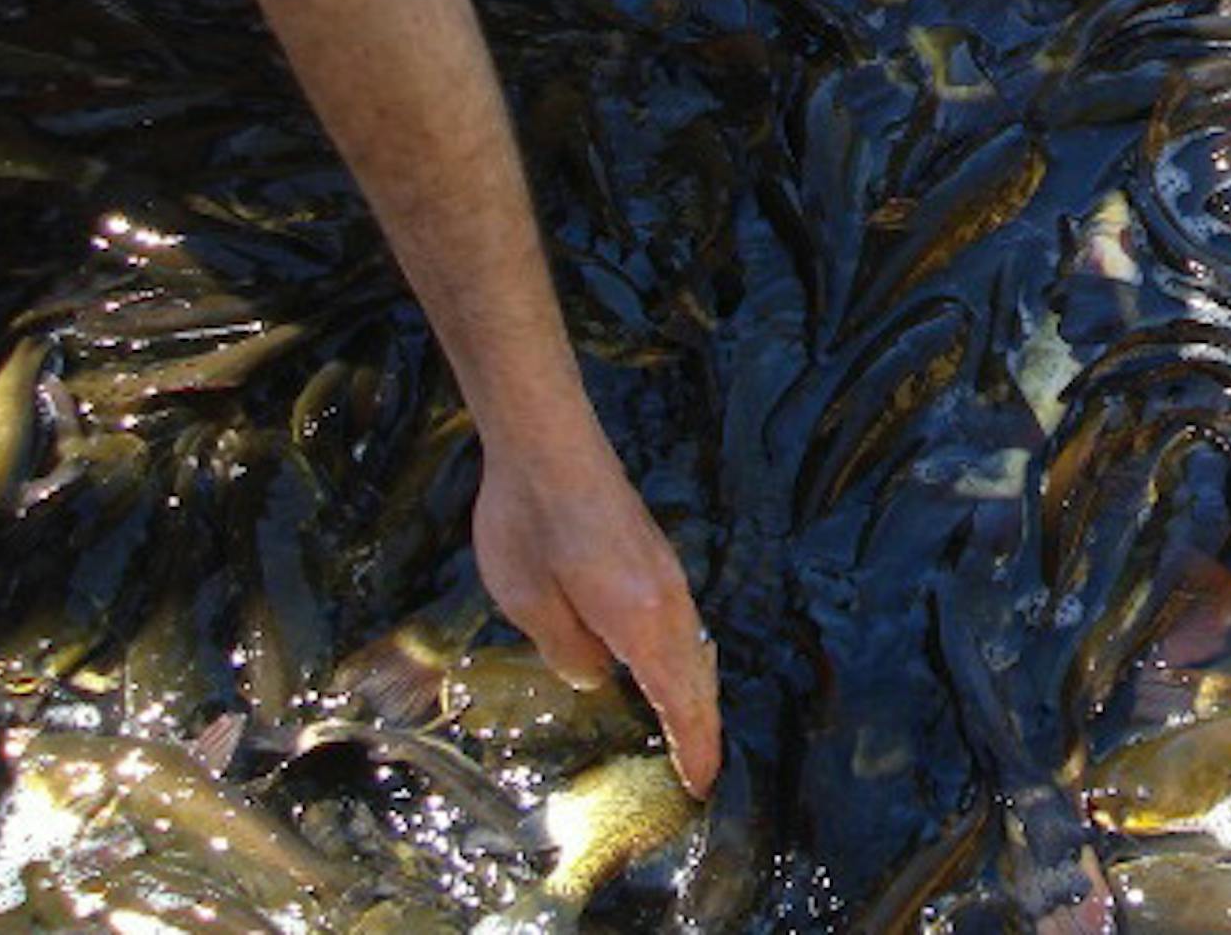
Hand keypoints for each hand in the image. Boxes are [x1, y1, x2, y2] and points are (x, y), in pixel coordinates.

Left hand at [472, 424, 721, 797]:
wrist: (548, 442)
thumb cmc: (529, 523)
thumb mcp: (529, 602)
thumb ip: (567, 650)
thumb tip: (594, 678)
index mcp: (641, 620)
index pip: (680, 700)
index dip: (692, 747)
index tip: (700, 788)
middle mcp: (668, 598)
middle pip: (698, 676)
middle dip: (701, 728)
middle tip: (695, 776)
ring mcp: (666, 571)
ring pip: (693, 647)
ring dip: (692, 693)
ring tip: (681, 734)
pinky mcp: (654, 554)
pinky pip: (681, 623)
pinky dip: (681, 660)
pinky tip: (659, 668)